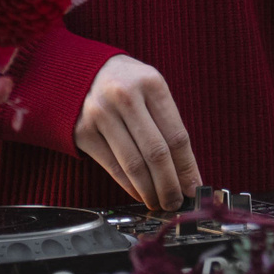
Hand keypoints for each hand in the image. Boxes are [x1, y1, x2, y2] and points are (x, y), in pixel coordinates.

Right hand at [74, 54, 201, 210]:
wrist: (79, 70)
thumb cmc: (125, 82)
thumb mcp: (150, 88)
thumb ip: (168, 123)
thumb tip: (186, 170)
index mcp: (151, 83)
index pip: (176, 135)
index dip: (188, 167)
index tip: (194, 188)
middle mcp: (125, 97)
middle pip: (156, 152)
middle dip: (170, 185)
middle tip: (176, 202)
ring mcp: (101, 114)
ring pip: (133, 164)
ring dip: (150, 190)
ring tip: (160, 202)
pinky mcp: (83, 131)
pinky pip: (112, 166)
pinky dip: (129, 185)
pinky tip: (139, 193)